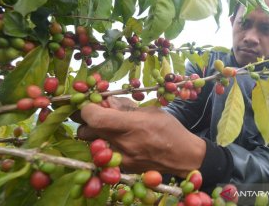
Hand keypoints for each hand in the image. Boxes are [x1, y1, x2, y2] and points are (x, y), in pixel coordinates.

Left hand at [77, 98, 205, 177]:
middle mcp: (123, 144)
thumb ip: (125, 107)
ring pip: (91, 144)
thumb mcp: (150, 111)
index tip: (93, 103)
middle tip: (100, 113)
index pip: (94, 118)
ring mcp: (121, 159)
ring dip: (94, 132)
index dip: (87, 108)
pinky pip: (102, 154)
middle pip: (85, 132)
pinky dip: (104, 143)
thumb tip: (107, 101)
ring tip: (109, 126)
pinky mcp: (122, 167)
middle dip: (88, 120)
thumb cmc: (169, 129)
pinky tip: (118, 138)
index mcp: (132, 125)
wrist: (182, 156)